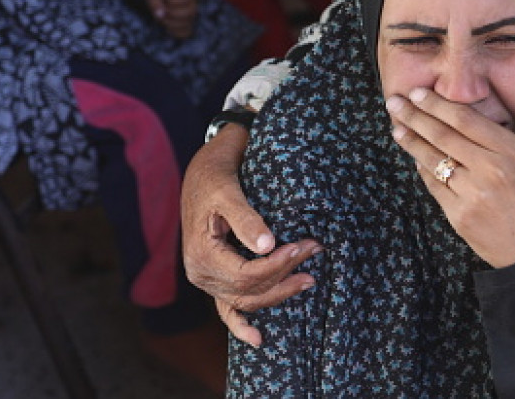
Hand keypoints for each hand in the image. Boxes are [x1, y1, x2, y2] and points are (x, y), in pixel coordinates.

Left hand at [143, 0, 197, 38]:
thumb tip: (160, 15)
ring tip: (162, 18)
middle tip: (163, 11)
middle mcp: (191, 2)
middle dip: (172, 14)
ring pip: (187, 24)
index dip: (172, 0)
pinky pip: (185, 33)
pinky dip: (174, 32)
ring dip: (171, 23)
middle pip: (190, 11)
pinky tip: (167, 26)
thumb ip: (154, 1)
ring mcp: (190, 14)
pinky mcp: (187, 24)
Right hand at [181, 123, 321, 346]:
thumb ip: (247, 219)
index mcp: (201, 255)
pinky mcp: (215, 279)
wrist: (202, 175)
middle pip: (251, 289)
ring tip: (309, 279)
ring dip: (278, 292)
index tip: (303, 245)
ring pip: (246, 300)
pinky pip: (227, 310)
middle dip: (285, 273)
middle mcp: (200, 274)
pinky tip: (259, 339)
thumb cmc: (215, 180)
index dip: (279, 265)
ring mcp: (207, 281)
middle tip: (314, 250)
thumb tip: (268, 245)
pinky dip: (241, 325)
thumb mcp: (229, 194)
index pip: (248, 273)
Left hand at [386, 86, 514, 268]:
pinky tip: (414, 157)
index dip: (438, 104)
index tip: (419, 92)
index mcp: (511, 152)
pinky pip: (434, 185)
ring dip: (411, 141)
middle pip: (444, 135)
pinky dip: (422, 169)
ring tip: (396, 127)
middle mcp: (489, 170)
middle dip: (415, 116)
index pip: (466, 120)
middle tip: (395, 101)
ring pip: (434, 160)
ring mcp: (472, 194)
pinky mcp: (459, 215)